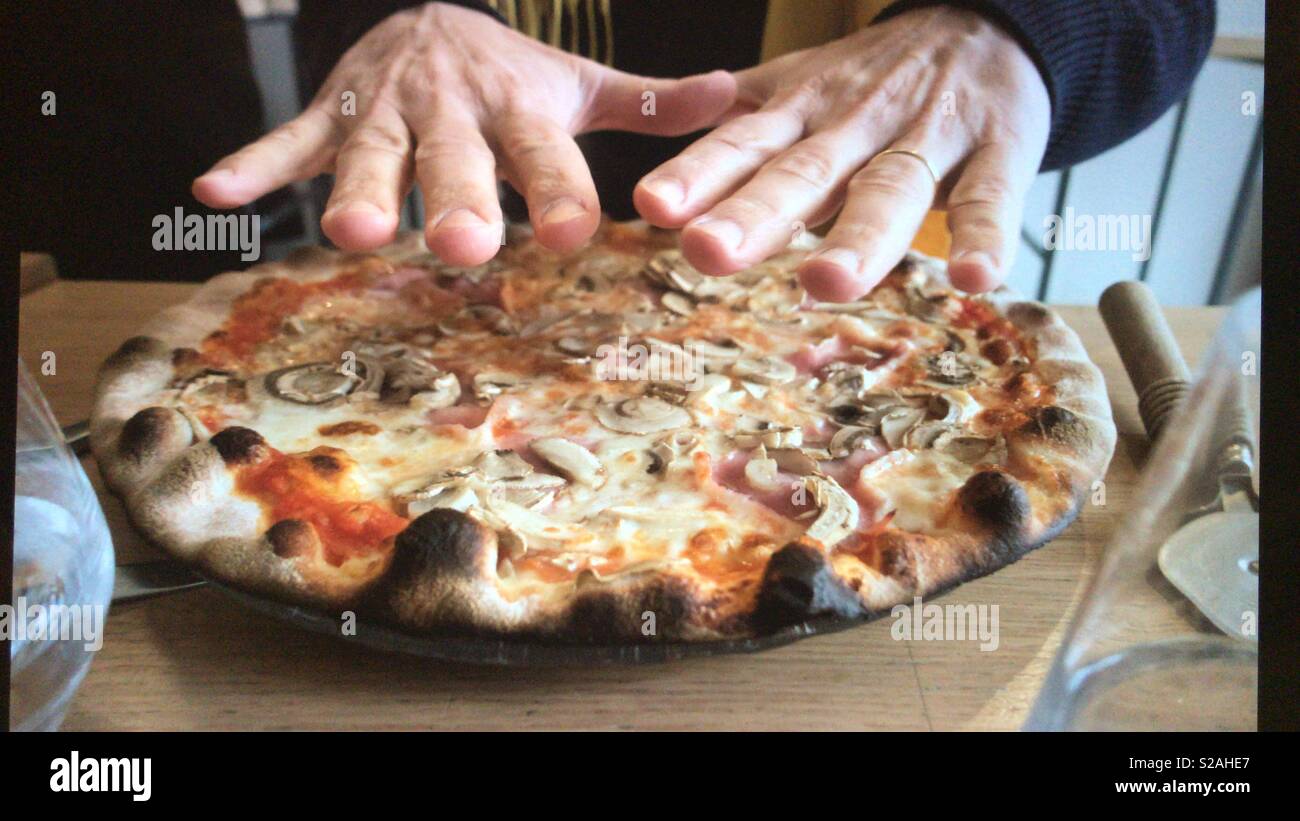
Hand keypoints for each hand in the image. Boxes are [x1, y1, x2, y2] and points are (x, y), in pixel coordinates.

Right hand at [193, 2, 734, 264]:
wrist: (429, 13)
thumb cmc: (511, 74)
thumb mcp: (578, 84)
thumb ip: (647, 104)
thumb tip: (734, 95)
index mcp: (518, 108)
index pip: (543, 157)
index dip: (558, 193)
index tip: (575, 234)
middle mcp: (452, 111)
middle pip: (454, 161)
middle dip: (456, 200)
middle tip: (465, 246)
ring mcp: (384, 112)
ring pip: (369, 154)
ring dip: (357, 189)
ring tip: (353, 231)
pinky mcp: (330, 115)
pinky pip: (287, 140)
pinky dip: (254, 166)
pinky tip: (215, 193)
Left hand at [633, 6, 1050, 298]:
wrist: (988, 25)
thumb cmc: (875, 77)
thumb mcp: (799, 86)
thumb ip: (739, 124)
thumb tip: (658, 160)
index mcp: (803, 113)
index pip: (742, 144)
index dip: (698, 173)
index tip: (653, 206)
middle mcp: (857, 125)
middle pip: (804, 173)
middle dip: (756, 214)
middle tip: (708, 252)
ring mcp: (928, 136)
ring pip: (890, 189)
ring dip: (858, 237)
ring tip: (823, 283)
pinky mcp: (998, 150)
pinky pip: (989, 197)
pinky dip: (984, 237)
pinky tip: (973, 279)